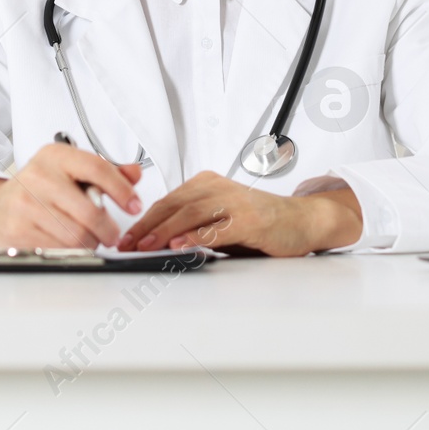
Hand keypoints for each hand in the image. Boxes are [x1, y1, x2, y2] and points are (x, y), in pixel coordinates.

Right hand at [0, 144, 143, 248]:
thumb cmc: (37, 189)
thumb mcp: (68, 170)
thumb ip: (104, 171)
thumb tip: (134, 174)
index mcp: (55, 156)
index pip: (97, 168)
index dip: (121, 189)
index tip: (134, 205)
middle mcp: (39, 176)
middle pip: (89, 211)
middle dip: (108, 229)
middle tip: (112, 234)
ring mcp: (26, 204)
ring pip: (77, 236)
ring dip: (90, 243)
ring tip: (88, 238)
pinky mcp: (19, 231)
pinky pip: (60, 249)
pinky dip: (71, 252)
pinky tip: (68, 244)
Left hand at [115, 171, 362, 256]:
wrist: (302, 221)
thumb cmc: (261, 222)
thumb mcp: (221, 218)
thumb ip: (194, 225)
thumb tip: (158, 243)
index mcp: (207, 183)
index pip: (167, 200)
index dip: (143, 219)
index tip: (126, 237)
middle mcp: (218, 187)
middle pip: (173, 205)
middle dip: (146, 226)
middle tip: (126, 244)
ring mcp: (234, 202)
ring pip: (190, 213)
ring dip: (163, 232)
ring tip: (144, 246)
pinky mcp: (250, 220)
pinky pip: (216, 228)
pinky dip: (195, 237)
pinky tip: (179, 246)